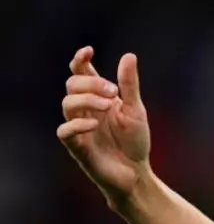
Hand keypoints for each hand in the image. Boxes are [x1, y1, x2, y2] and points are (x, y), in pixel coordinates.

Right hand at [57, 47, 151, 206]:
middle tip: (114, 92)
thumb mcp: (136, 110)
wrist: (137, 173)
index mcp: (97, 98)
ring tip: (109, 106)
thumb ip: (130, 85)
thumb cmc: (135, 142)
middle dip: (91, 83)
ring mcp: (79, 128)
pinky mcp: (77, 147)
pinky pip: (64, 132)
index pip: (80, 73)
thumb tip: (129, 56)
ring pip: (67, 104)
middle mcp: (85, 110)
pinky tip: (95, 124)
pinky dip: (77, 124)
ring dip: (87, 100)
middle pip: (72, 84)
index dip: (79, 60)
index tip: (88, 50)